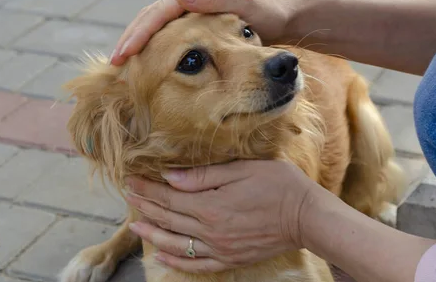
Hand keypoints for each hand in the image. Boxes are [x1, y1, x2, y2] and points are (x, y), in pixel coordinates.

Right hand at [110, 0, 293, 65]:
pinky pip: (167, 34)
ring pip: (156, 25)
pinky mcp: (195, 23)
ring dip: (138, 43)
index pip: (160, 12)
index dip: (140, 33)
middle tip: (113, 62)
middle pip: (151, 17)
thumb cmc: (270, 12)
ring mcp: (192, 9)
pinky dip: (153, 46)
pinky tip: (144, 62)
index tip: (124, 54)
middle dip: (131, 38)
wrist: (287, 17)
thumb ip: (214, 0)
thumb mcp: (246, 4)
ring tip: (122, 63)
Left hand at [124, 160, 315, 273]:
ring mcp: (220, 248)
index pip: (169, 197)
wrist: (308, 217)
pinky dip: (177, 263)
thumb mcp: (241, 170)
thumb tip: (171, 176)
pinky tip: (162, 258)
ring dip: (153, 234)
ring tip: (135, 225)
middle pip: (169, 219)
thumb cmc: (278, 185)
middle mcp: (211, 230)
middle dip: (145, 206)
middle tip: (127, 196)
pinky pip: (198, 265)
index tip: (131, 180)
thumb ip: (204, 176)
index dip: (148, 188)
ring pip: (177, 244)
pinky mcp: (231, 259)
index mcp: (211, 206)